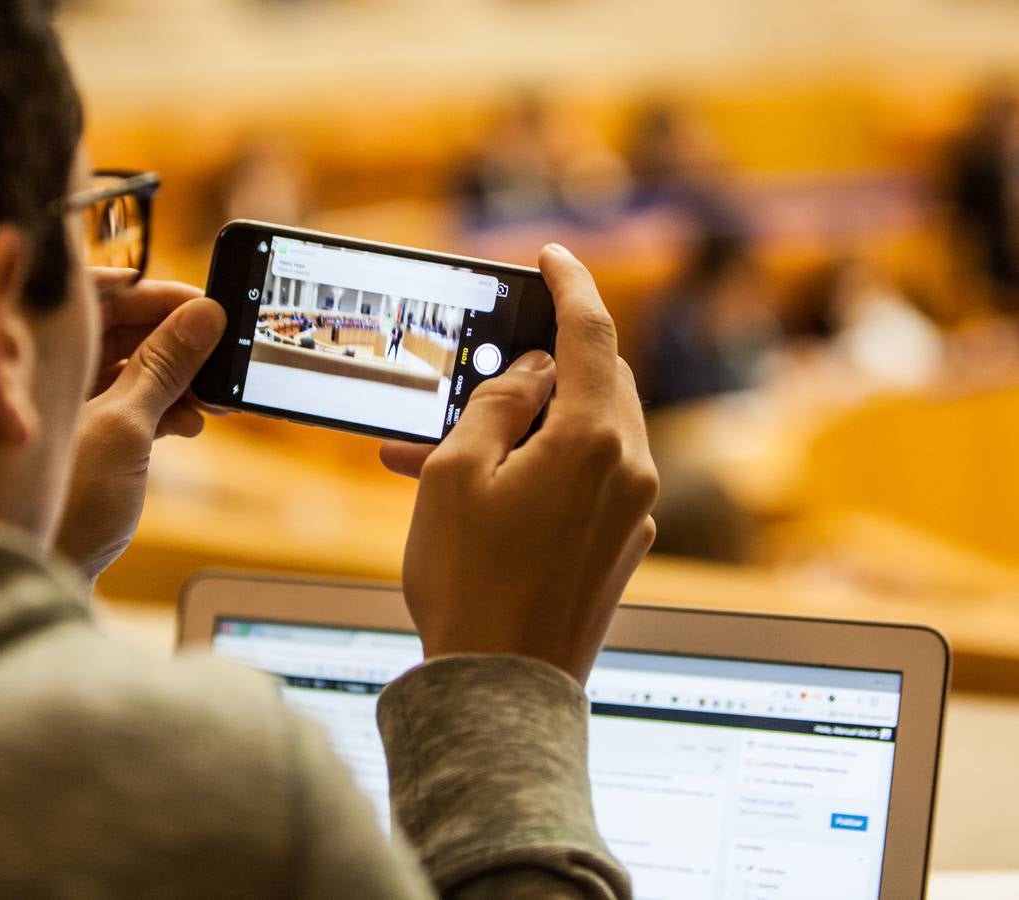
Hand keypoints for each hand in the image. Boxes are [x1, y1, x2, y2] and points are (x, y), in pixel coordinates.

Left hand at [54, 270, 225, 578]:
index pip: (94, 295)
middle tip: (219, 354)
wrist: (35, 578)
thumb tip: (206, 316)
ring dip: (172, 379)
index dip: (151, 294)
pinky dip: (157, 409)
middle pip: (114, 330)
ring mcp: (55, 406)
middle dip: (172, 342)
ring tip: (209, 398)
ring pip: (125, 368)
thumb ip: (166, 366)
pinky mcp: (75, 438)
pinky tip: (187, 424)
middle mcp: (36, 371)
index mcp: (30, 353)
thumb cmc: (61, 505)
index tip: (202, 303)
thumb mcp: (124, 426)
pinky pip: (123, 403)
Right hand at [383, 244, 657, 682]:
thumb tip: (530, 374)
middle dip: (539, 368)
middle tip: (481, 370)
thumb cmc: (470, 584)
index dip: (570, 285)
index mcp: (595, 440)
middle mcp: (631, 470)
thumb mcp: (456, 474)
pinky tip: (479, 489)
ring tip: (443, 449)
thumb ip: (497, 405)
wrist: (500, 689)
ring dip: (528, 425)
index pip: (592, 334)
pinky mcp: (621, 547)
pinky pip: (587, 479)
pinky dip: (540, 467)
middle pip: (597, 382)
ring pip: (589, 432)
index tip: (553, 257)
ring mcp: (632, 513)